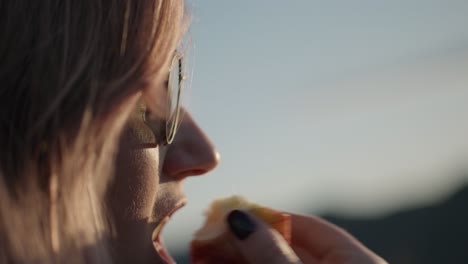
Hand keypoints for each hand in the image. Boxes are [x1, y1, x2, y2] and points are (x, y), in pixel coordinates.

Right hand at [227, 210, 386, 263]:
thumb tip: (241, 218)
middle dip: (251, 241)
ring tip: (213, 253)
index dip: (271, 217)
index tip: (237, 213)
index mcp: (358, 262)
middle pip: (290, 248)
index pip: (310, 227)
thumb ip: (273, 254)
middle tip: (217, 234)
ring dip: (247, 258)